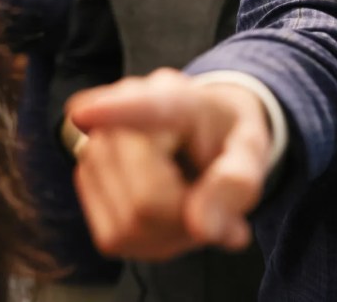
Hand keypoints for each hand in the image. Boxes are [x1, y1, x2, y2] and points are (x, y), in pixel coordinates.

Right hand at [67, 68, 271, 260]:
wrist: (201, 128)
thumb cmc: (225, 137)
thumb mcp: (251, 151)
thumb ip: (238, 181)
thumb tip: (201, 226)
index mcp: (176, 98)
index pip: (147, 106)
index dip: (115, 112)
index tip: (85, 113)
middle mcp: (125, 113)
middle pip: (147, 201)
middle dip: (187, 217)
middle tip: (212, 198)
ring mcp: (95, 146)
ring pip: (129, 224)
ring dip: (171, 230)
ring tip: (190, 197)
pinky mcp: (84, 179)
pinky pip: (115, 236)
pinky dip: (150, 238)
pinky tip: (166, 210)